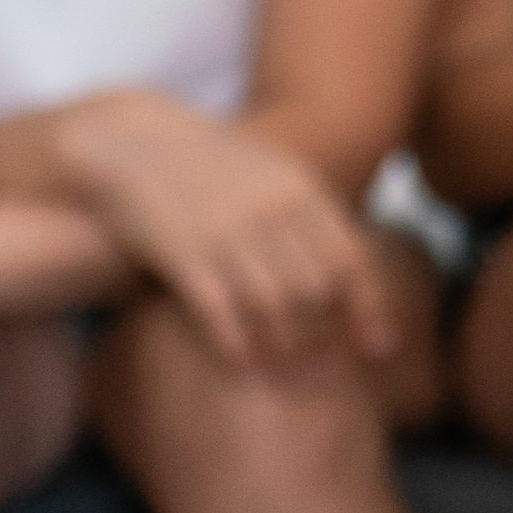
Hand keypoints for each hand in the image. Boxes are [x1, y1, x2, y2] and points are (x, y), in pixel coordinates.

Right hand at [57, 88, 389, 373]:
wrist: (133, 144)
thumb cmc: (209, 167)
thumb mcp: (271, 171)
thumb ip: (311, 214)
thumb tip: (349, 273)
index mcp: (300, 189)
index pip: (351, 259)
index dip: (370, 310)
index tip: (380, 349)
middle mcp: (270, 210)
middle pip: (317, 289)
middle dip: (325, 336)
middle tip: (321, 366)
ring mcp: (227, 230)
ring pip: (275, 305)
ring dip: (284, 346)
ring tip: (283, 368)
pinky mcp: (183, 251)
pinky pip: (221, 310)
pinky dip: (236, 343)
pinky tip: (241, 362)